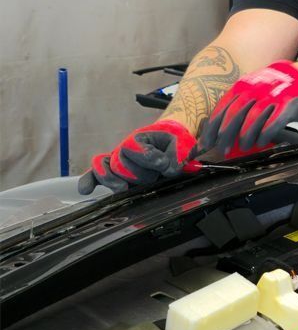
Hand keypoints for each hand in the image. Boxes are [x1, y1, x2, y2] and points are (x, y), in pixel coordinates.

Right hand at [78, 119, 199, 194]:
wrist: (170, 143)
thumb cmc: (173, 143)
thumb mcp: (181, 144)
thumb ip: (177, 156)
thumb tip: (168, 170)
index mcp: (139, 139)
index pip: (132, 146)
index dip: (146, 156)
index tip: (162, 164)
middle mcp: (124, 151)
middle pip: (120, 164)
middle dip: (138, 174)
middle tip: (154, 177)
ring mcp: (117, 163)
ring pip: (109, 171)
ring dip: (118, 182)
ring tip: (124, 188)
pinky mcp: (113, 175)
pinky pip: (94, 176)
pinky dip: (88, 181)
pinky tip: (85, 190)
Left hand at [197, 62, 297, 158]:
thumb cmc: (278, 88)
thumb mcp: (255, 90)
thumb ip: (240, 105)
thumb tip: (222, 127)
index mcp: (245, 85)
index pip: (223, 106)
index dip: (213, 125)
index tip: (207, 140)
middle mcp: (256, 89)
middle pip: (235, 114)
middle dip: (226, 133)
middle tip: (222, 148)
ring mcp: (271, 97)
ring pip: (252, 118)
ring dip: (245, 136)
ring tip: (243, 146)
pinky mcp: (286, 105)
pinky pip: (272, 122)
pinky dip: (265, 134)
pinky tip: (261, 142)